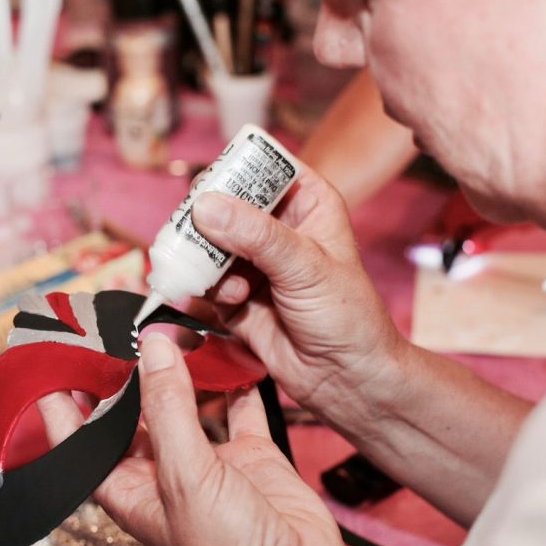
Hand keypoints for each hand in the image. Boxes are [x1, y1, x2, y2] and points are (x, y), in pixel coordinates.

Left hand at [39, 333, 370, 545]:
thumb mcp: (183, 475)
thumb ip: (168, 407)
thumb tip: (154, 349)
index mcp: (127, 486)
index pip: (81, 436)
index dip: (64, 397)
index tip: (55, 354)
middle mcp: (162, 470)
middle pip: (131, 411)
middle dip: (123, 370)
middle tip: (115, 323)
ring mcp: (206, 461)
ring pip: (184, 402)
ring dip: (178, 368)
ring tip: (168, 326)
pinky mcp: (246, 456)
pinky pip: (237, 409)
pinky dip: (234, 382)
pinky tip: (229, 353)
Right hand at [190, 166, 407, 430]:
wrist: (345, 378)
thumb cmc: (347, 316)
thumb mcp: (306, 266)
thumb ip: (256, 235)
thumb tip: (205, 207)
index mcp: (305, 202)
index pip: (261, 167)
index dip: (233, 173)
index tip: (209, 190)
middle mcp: (275, 227)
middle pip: (223, 205)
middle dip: (207, 223)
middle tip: (198, 236)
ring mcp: (252, 262)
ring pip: (208, 244)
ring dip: (208, 261)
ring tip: (228, 282)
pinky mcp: (234, 295)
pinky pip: (205, 281)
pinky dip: (209, 289)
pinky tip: (231, 301)